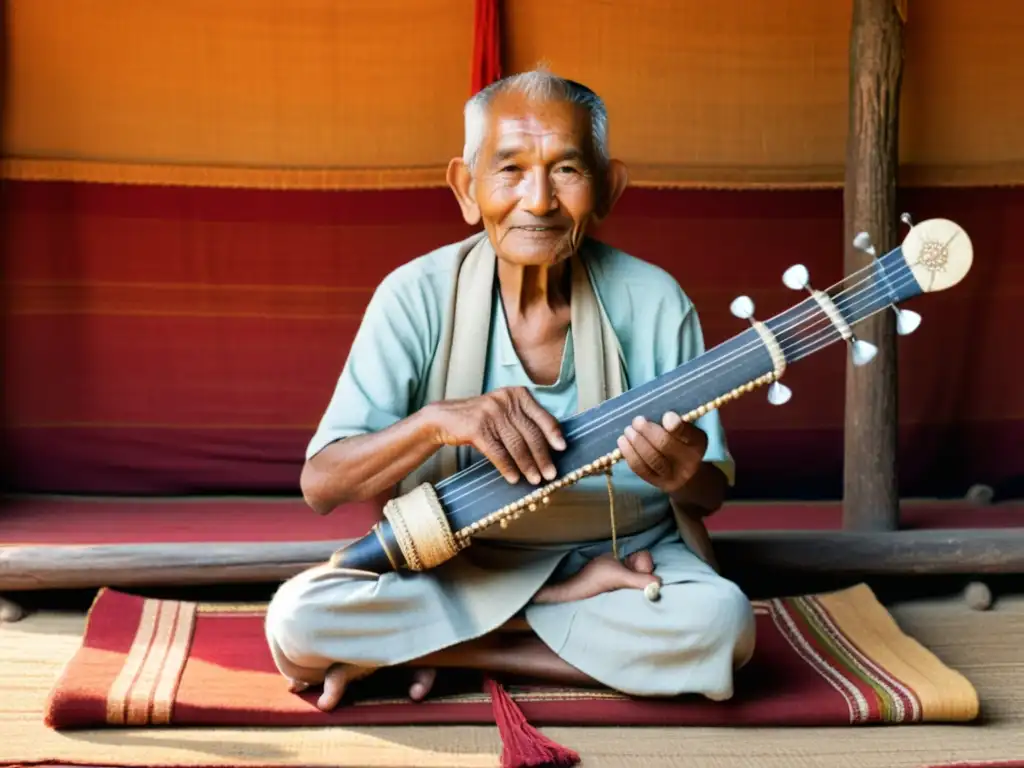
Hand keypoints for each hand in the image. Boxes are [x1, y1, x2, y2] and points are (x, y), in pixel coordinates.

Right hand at [423, 387, 565, 484]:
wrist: (446, 417)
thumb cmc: (483, 418)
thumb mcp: (505, 410)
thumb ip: (525, 420)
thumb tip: (550, 446)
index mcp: (518, 395)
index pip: (541, 416)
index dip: (553, 434)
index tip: (562, 449)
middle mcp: (506, 401)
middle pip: (531, 434)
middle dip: (543, 457)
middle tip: (550, 474)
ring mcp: (490, 414)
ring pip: (516, 445)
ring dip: (528, 466)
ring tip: (535, 480)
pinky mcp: (476, 429)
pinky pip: (498, 452)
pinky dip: (507, 468)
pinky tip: (514, 479)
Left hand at [616, 412, 706, 496]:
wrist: (687, 476)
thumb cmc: (683, 446)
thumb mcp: (687, 433)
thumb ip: (678, 424)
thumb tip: (666, 417)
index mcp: (698, 444)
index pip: (689, 434)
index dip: (677, 425)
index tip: (665, 416)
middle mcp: (689, 462)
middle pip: (665, 445)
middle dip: (647, 431)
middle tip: (637, 421)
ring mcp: (673, 476)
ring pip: (652, 459)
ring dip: (636, 442)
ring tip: (628, 431)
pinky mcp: (658, 484)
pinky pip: (641, 469)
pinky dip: (629, 454)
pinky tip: (623, 442)